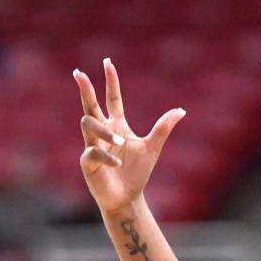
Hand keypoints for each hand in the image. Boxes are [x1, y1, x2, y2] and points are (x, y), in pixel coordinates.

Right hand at [75, 59, 185, 212]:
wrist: (128, 198)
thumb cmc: (137, 173)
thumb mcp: (152, 148)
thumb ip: (163, 128)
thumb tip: (181, 110)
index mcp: (117, 125)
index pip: (112, 98)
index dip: (111, 81)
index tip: (108, 63)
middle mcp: (102, 133)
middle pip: (89, 106)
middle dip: (85, 90)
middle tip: (79, 73)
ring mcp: (92, 145)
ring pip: (88, 124)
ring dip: (104, 131)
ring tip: (120, 143)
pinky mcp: (88, 162)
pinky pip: (92, 151)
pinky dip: (106, 155)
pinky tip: (117, 163)